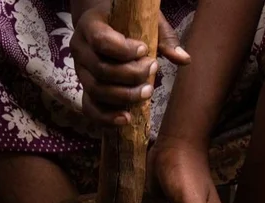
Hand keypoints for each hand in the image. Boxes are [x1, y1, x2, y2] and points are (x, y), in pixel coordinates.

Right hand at [71, 7, 190, 125]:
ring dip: (125, 96)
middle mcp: (80, 49)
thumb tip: (184, 60)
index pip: (101, 41)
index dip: (124, 50)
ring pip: (97, 91)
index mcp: (90, 25)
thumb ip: (164, 38)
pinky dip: (106, 117)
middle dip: (131, 75)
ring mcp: (80, 71)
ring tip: (147, 92)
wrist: (106, 26)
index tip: (144, 50)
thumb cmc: (128, 22)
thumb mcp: (146, 21)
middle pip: (102, 70)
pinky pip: (90, 108)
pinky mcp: (85, 89)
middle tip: (153, 69)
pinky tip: (126, 118)